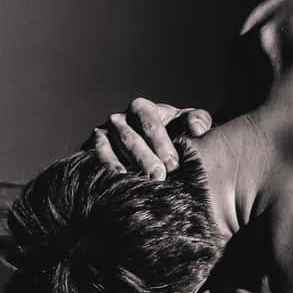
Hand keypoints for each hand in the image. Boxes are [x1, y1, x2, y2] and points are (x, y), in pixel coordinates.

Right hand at [83, 98, 213, 179]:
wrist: (150, 150)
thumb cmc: (172, 132)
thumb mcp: (186, 123)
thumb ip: (199, 120)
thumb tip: (197, 129)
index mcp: (142, 108)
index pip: (149, 121)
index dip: (161, 142)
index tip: (174, 163)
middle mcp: (119, 119)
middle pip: (130, 137)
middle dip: (144, 157)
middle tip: (159, 176)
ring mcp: (103, 134)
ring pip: (111, 148)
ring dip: (124, 165)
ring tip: (138, 183)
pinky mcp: (93, 150)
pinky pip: (95, 158)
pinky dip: (105, 168)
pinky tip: (117, 180)